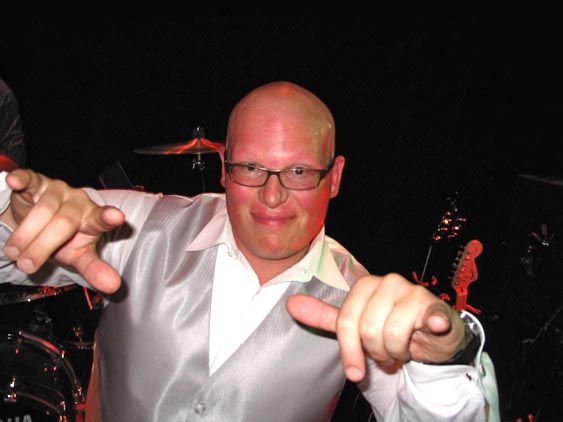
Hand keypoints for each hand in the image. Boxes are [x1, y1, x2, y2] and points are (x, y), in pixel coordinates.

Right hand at [2, 169, 124, 292]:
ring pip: (43, 210)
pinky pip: (29, 179)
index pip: (102, 219)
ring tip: (14, 252)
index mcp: (92, 219)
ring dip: (25, 234)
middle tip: (27, 265)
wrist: (40, 222)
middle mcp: (78, 202)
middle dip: (43, 247)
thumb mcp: (78, 255)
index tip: (117, 217)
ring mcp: (58, 190)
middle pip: (64, 223)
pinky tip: (15, 181)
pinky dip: (22, 180)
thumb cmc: (64, 239)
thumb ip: (94, 269)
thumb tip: (113, 287)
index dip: (108, 218)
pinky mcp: (38, 181)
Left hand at [286, 273, 465, 381]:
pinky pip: (429, 318)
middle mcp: (388, 282)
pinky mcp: (435, 305)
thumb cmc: (390, 326)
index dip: (350, 351)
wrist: (431, 332)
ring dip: (397, 353)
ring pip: (393, 334)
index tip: (355, 371)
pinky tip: (433, 327)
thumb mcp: (355, 323)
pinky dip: (432, 325)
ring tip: (401, 350)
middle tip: (385, 354)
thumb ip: (326, 316)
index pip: (346, 321)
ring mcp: (413, 292)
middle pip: (368, 329)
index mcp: (366, 285)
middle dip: (376, 353)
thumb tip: (291, 304)